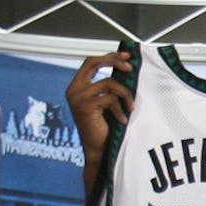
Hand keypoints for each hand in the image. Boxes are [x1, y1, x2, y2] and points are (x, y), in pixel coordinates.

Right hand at [67, 50, 132, 191]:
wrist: (99, 150)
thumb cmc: (105, 127)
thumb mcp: (107, 102)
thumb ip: (110, 87)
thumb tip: (127, 69)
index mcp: (78, 86)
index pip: (91, 62)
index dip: (109, 56)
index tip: (126, 56)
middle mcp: (74, 89)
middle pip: (94, 62)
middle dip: (114, 61)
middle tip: (130, 67)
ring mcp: (78, 97)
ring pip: (108, 82)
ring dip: (125, 93)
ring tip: (131, 107)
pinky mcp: (85, 106)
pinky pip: (110, 99)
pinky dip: (120, 109)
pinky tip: (123, 120)